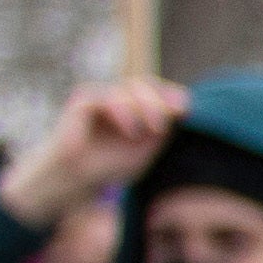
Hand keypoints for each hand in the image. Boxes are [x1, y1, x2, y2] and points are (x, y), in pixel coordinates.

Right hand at [2, 77, 194, 230]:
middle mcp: (118, 98)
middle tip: (169, 121)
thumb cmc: (111, 165)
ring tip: (149, 132)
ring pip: (130, 87)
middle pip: (146, 83)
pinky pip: (108, 96)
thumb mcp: (145, 149)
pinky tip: (132, 130)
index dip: (173, 95)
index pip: (158, 90)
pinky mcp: (83, 101)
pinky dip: (124, 111)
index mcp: (135, 107)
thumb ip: (163, 130)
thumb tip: (183, 108)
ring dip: (145, 107)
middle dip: (162, 101)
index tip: (186, 110)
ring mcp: (100, 97)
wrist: (77, 178)